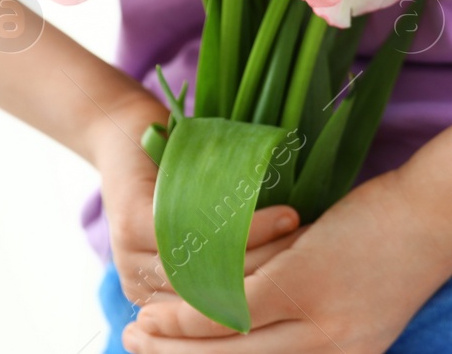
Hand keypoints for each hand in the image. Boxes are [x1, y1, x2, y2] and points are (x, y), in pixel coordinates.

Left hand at [90, 98, 301, 308]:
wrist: (128, 129)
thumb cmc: (187, 181)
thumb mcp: (216, 226)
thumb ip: (244, 257)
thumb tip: (312, 280)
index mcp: (163, 302)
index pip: (223, 321)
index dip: (271, 307)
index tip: (318, 289)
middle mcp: (144, 290)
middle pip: (219, 303)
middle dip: (275, 285)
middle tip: (322, 264)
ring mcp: (134, 259)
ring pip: (211, 272)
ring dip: (268, 255)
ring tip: (309, 236)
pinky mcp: (135, 224)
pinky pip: (199, 238)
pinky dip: (247, 230)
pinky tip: (284, 217)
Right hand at [124, 168, 451, 352]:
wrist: (442, 208)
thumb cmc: (401, 238)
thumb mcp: (361, 297)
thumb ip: (314, 316)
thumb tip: (257, 319)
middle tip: (137, 350)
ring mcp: (316, 323)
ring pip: (223, 348)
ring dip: (171, 344)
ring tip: (138, 331)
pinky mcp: (303, 283)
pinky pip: (229, 308)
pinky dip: (189, 311)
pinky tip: (161, 306)